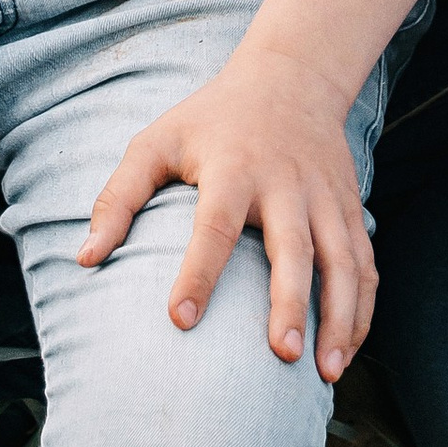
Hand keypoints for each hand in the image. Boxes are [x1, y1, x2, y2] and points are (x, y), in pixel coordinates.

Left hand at [78, 47, 375, 371]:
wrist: (293, 74)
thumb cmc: (211, 119)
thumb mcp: (157, 141)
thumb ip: (118, 197)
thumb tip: (83, 259)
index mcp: (233, 167)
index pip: (215, 225)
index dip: (198, 272)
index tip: (180, 321)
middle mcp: (286, 182)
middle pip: (294, 245)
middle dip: (290, 301)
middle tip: (282, 355)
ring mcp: (324, 195)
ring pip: (342, 258)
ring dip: (339, 315)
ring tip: (325, 372)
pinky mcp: (348, 205)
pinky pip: (364, 261)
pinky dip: (361, 307)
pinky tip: (346, 351)